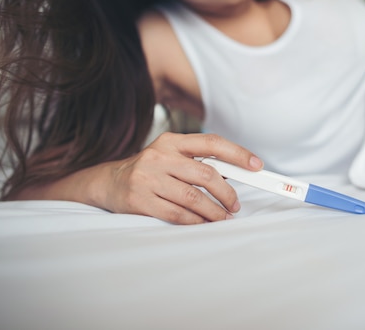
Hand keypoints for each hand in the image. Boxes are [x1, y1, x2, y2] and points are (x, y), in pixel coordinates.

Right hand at [104, 133, 262, 224]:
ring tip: (223, 217)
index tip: (256, 165)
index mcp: (171, 141)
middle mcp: (159, 156)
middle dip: (227, 193)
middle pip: (206, 174)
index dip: (238, 153)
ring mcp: (148, 178)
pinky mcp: (139, 200)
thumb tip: (234, 173)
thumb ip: (198, 161)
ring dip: (214, 212)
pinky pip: (177, 214)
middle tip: (235, 205)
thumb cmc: (150, 170)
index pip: (212, 142)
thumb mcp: (171, 156)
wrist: (108, 182)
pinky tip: (203, 222)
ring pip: (193, 198)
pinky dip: (196, 221)